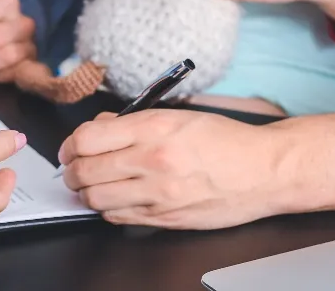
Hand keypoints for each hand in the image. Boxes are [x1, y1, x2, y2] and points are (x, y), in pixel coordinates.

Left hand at [58, 110, 287, 228]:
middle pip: (85, 172)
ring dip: (86, 193)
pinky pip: (118, 218)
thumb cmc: (226, 140)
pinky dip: (108, 209)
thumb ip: (133, 122)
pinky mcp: (166, 218)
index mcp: (154, 128)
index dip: (70, 144)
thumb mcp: (178, 116)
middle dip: (72, 170)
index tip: (71, 147)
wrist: (264, 170)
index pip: (87, 138)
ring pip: (96, 200)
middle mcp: (153, 161)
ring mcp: (158, 194)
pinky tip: (116, 199)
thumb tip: (99, 128)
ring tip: (92, 185)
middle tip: (75, 168)